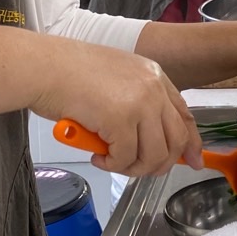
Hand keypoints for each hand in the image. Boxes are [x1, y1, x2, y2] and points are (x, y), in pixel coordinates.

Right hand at [30, 37, 201, 176]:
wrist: (43, 66)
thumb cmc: (69, 73)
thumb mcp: (117, 79)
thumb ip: (137, 102)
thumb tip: (148, 136)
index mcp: (155, 76)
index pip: (184, 115)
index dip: (191, 143)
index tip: (192, 161)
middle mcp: (153, 88)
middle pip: (176, 140)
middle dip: (159, 163)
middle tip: (137, 169)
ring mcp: (139, 103)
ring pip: (154, 155)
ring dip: (134, 167)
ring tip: (112, 161)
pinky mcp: (120, 119)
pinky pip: (125, 158)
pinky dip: (112, 165)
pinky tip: (98, 157)